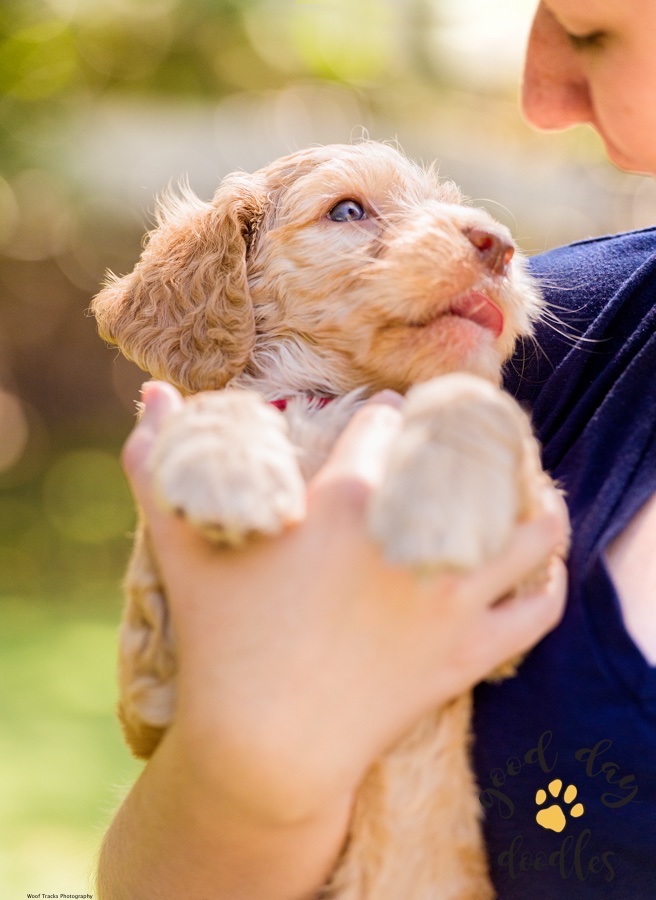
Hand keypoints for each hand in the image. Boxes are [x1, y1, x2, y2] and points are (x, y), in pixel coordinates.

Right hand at [122, 381, 567, 825]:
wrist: (264, 748)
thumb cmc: (218, 640)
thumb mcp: (180, 543)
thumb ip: (157, 462)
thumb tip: (150, 397)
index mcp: (346, 499)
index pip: (387, 425)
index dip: (388, 414)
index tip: (391, 415)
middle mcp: (411, 536)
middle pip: (470, 458)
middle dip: (469, 440)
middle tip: (461, 441)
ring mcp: (449, 596)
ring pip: (529, 527)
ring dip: (532, 498)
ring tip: (520, 488)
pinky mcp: (471, 652)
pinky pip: (540, 605)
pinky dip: (549, 576)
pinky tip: (539, 559)